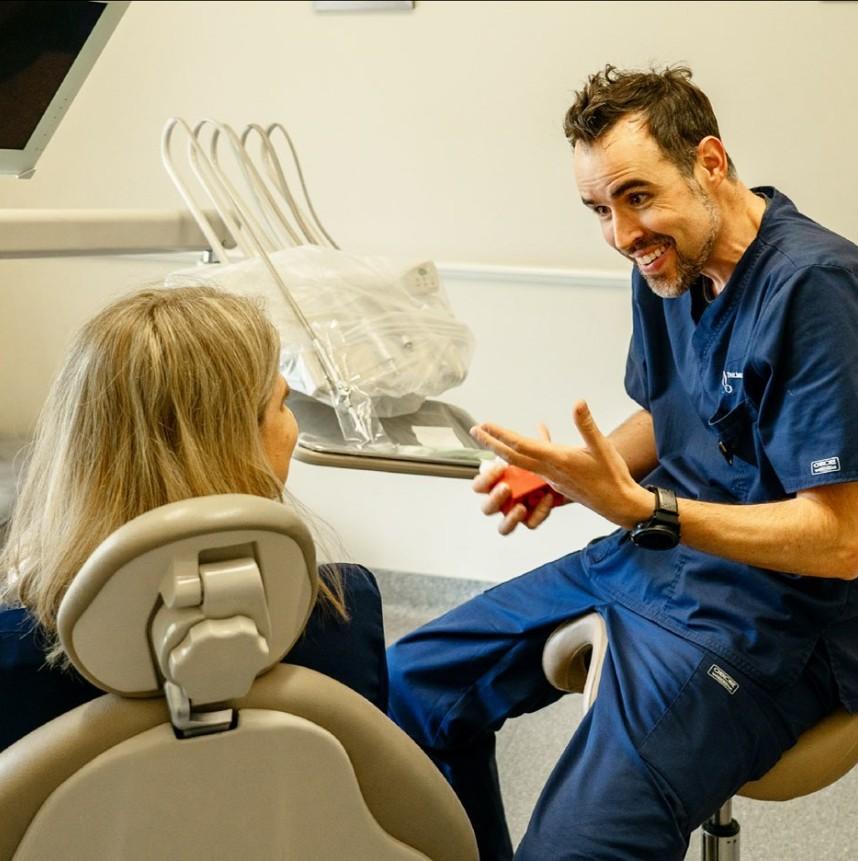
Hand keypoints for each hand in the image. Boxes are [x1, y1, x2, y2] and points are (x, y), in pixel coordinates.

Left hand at [470, 401, 652, 528]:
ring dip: (504, 449)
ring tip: (492, 437)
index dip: (502, 435)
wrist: (619, 504)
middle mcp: (549, 471)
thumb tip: (578, 403)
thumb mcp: (603, 448)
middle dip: (492, 443)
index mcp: (558, 461)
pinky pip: (534, 465)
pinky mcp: (556, 482)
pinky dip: (527, 452)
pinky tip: (535, 438)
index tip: (485, 426)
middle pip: (513, 457)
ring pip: (521, 462)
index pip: (522, 446)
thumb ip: (587, 426)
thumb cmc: (612, 477)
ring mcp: (551, 478)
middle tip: (475, 430)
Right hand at [471, 425, 556, 535]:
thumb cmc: (550, 468)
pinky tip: (547, 501)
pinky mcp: (531, 520)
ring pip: (503, 526)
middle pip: (487, 507)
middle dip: (494, 499)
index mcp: (500, 483)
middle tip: (506, 488)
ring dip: (509, 518)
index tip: (499, 467)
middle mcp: (505, 500)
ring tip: (521, 507)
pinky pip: (529, 524)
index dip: (486, 478)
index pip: (481, 484)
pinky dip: (537, 515)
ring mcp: (516, 513)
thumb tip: (541, 426)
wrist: (571, 483)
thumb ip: (540, 442)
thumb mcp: (544, 452)